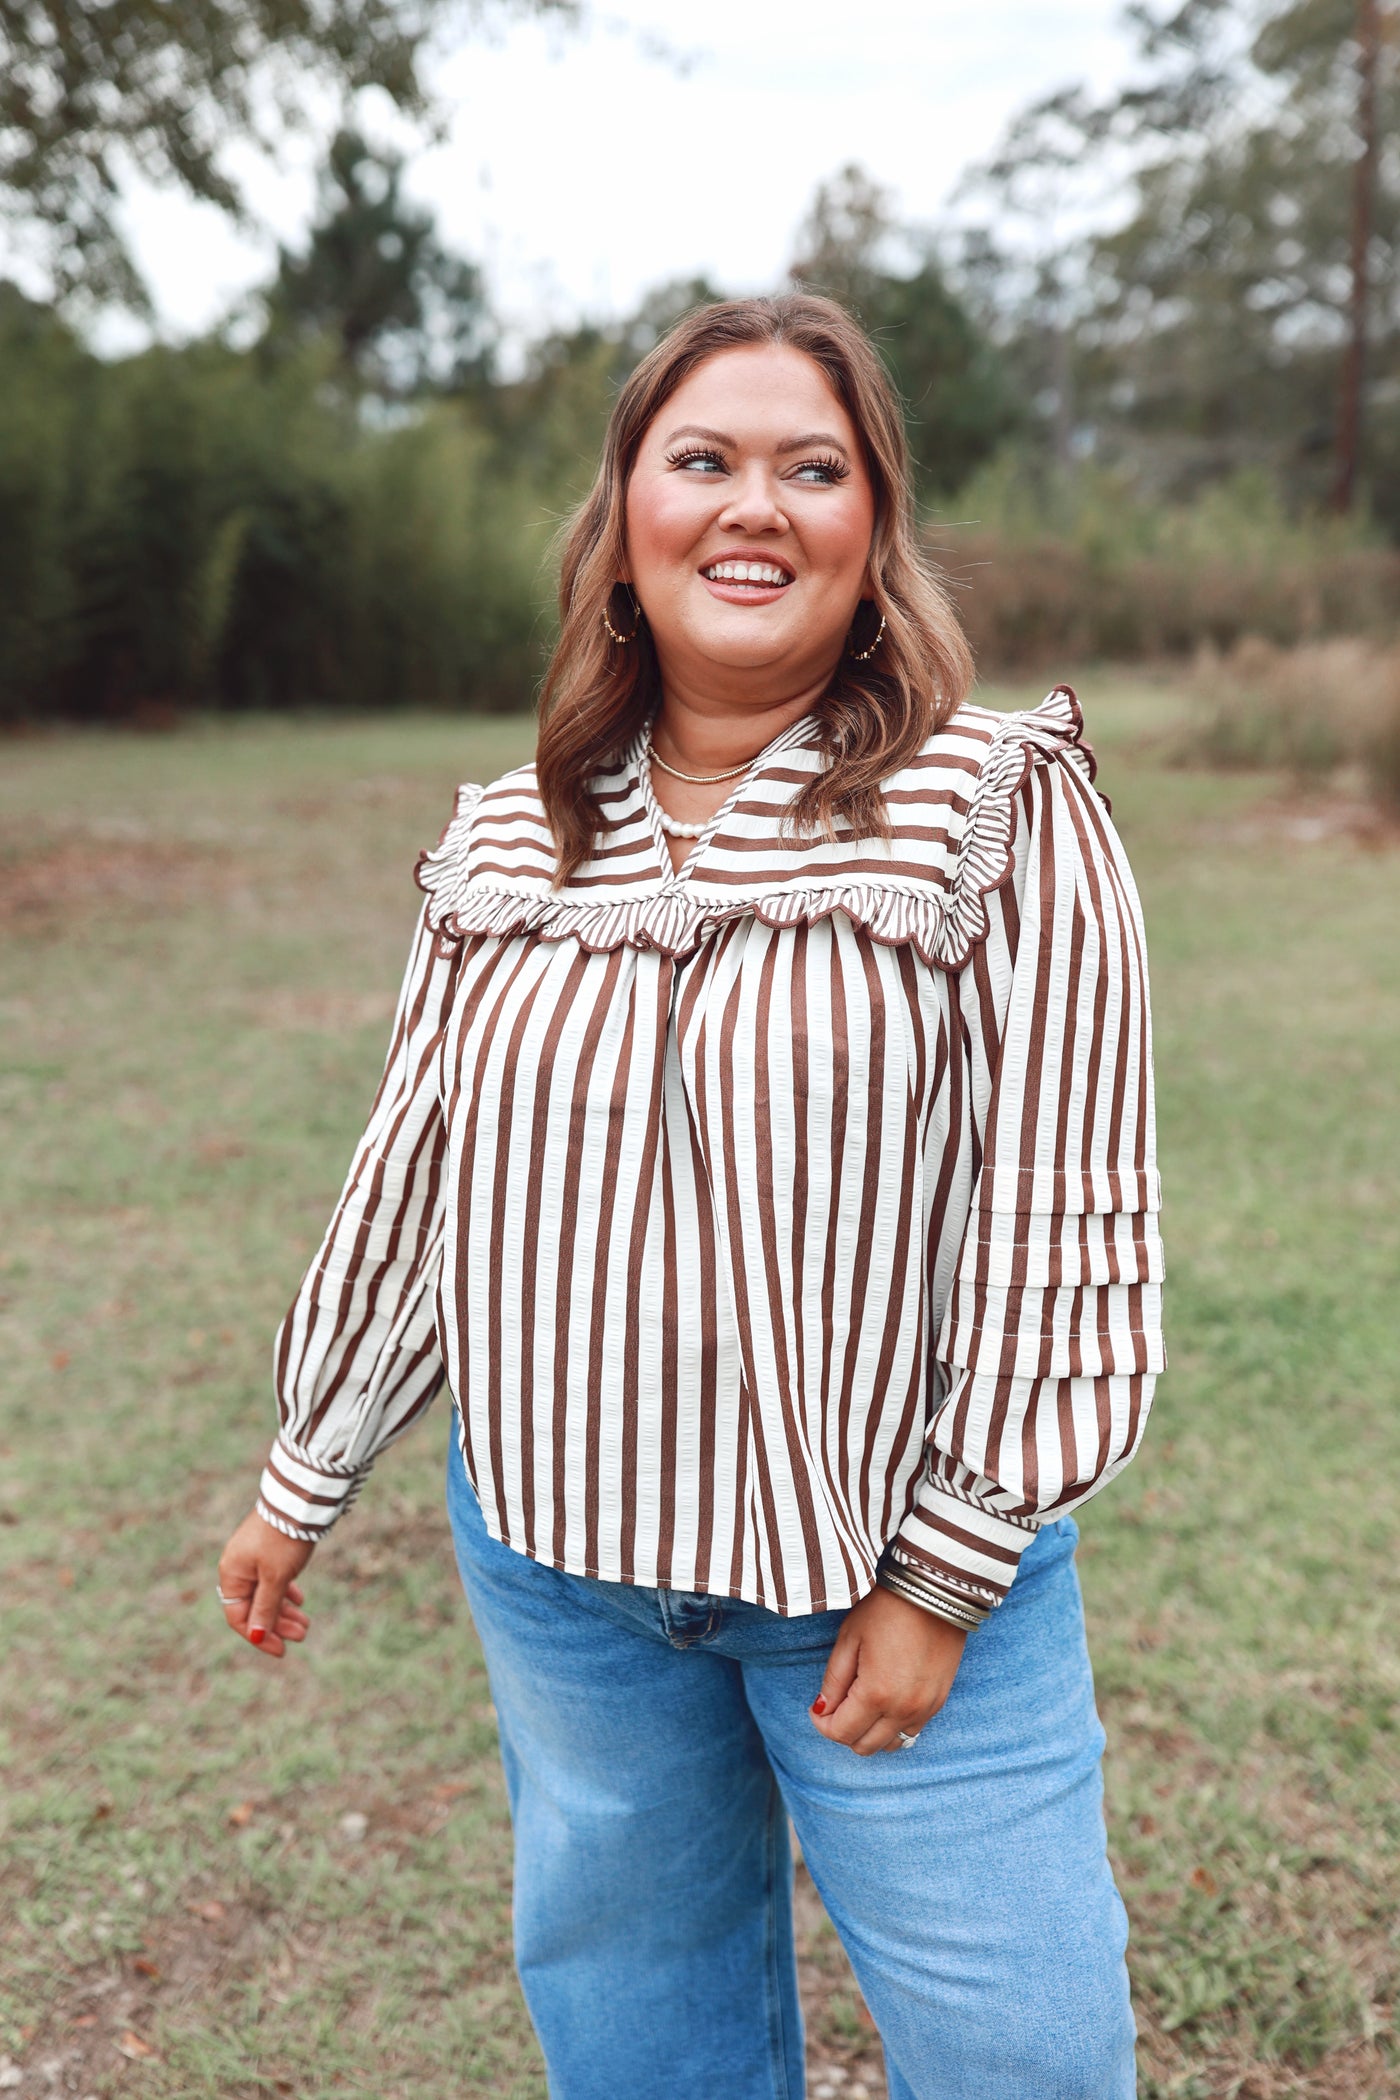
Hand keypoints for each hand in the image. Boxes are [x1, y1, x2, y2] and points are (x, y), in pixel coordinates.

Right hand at [217, 1511, 314, 1657]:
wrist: (298, 1500)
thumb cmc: (283, 1539)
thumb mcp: (275, 1578)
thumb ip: (266, 1607)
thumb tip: (257, 1635)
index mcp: (232, 1574)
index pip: (239, 1617)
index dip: (259, 1636)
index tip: (281, 1650)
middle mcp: (239, 1567)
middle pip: (254, 1606)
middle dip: (277, 1624)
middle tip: (302, 1635)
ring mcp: (254, 1557)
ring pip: (266, 1593)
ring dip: (284, 1611)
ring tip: (305, 1624)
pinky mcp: (269, 1550)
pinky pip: (273, 1578)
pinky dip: (285, 1592)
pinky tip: (299, 1600)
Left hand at [810, 1585, 966, 1754]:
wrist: (935, 1592)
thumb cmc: (887, 1610)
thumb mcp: (850, 1638)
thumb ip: (834, 1680)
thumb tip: (822, 1709)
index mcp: (876, 1694)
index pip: (841, 1733)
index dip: (821, 1724)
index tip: (817, 1708)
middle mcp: (903, 1710)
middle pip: (864, 1746)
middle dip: (844, 1731)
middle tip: (837, 1705)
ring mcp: (925, 1709)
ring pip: (891, 1744)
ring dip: (871, 1732)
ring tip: (862, 1704)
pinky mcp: (939, 1701)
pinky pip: (912, 1731)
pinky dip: (894, 1725)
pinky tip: (886, 1701)